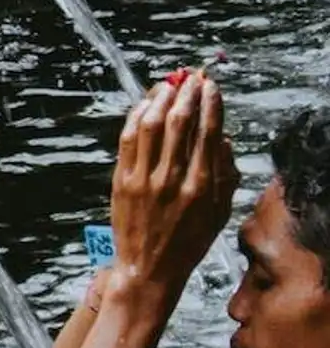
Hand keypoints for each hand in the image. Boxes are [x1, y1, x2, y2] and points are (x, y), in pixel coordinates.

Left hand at [111, 71, 236, 300]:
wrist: (148, 269)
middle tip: (192, 77)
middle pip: (179, 122)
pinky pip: (127, 139)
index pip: (208, 133)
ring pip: (151, 125)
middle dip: (187, 93)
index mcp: (202, 187)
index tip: (211, 85)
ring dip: (161, 98)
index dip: (210, 103)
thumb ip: (226, 175)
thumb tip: (222, 139)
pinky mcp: (121, 181)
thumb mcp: (219, 213)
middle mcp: (173, 179)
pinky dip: (136, 116)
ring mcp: (144, 179)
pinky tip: (145, 103)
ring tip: (169, 83)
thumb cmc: (188, 242)